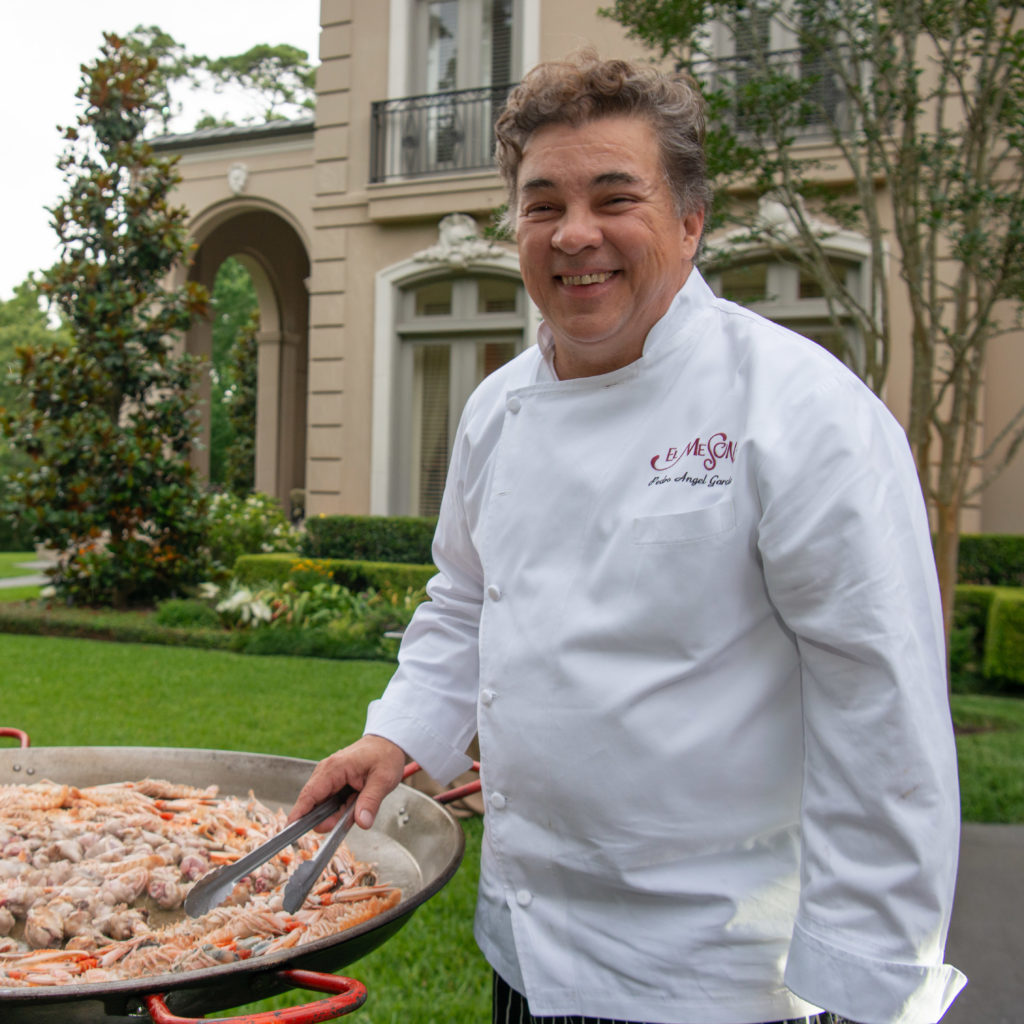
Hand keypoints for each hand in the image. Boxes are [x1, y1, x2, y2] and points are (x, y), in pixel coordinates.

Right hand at [287, 734, 406, 831]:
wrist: (386, 744)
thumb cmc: (384, 756)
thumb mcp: (383, 779)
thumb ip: (371, 801)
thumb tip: (362, 822)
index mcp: (334, 768)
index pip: (310, 794)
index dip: (299, 814)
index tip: (291, 831)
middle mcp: (326, 771)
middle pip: (314, 804)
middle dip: (328, 818)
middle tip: (349, 818)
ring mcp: (327, 777)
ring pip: (323, 805)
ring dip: (338, 813)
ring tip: (358, 803)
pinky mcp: (332, 782)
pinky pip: (330, 802)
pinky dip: (341, 808)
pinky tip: (355, 801)